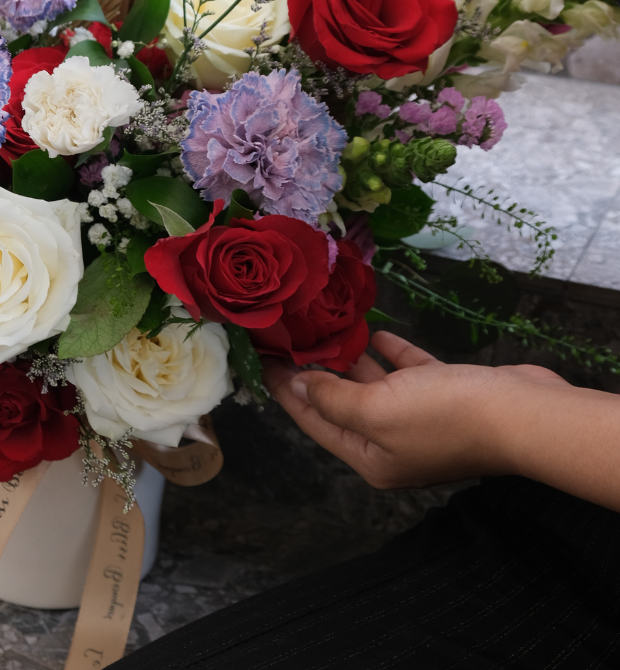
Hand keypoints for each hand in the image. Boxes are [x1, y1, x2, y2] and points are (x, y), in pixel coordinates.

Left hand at [262, 331, 569, 489]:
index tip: (264, 359)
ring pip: (374, 385)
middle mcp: (392, 443)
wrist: (523, 413)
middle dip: (316, 371)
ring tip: (323, 328)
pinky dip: (390, 354)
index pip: (315, 421)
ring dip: (351, 359)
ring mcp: (421, 420)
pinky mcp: (447, 395)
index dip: (287, 390)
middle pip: (341, 403)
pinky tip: (373, 331)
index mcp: (370, 458)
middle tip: (289, 335)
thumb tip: (299, 387)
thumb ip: (332, 399)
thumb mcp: (374, 410)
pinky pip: (407, 372)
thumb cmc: (444, 415)